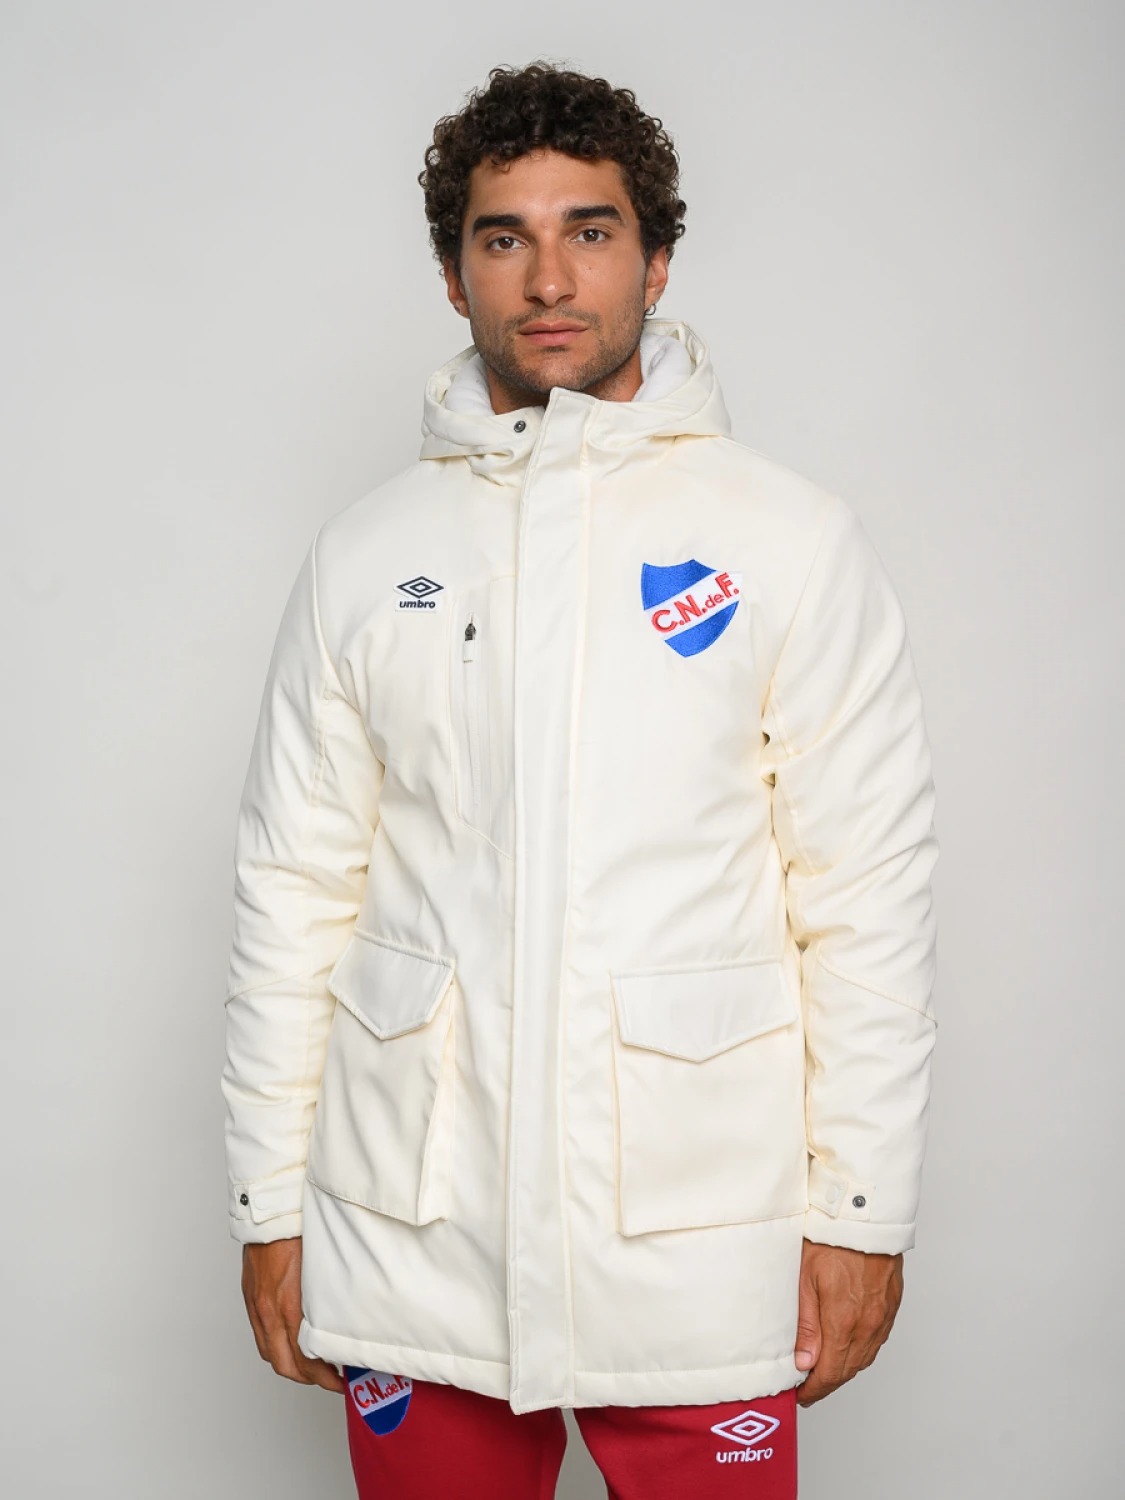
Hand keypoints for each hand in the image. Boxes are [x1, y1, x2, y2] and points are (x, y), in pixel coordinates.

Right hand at [241, 1236, 345, 1392]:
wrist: (271, 1210)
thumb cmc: (299, 1229)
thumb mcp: (323, 1265)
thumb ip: (329, 1296)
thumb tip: (346, 1319)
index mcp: (288, 1304)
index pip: (304, 1359)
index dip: (323, 1377)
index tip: (340, 1381)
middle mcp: (268, 1309)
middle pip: (284, 1364)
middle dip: (308, 1379)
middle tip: (331, 1380)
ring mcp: (256, 1304)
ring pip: (269, 1353)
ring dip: (290, 1366)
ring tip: (312, 1367)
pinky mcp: (250, 1297)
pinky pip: (260, 1335)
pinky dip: (275, 1347)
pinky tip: (290, 1344)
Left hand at [793, 1239, 903, 1406]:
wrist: (864, 1212)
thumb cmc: (830, 1237)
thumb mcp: (804, 1277)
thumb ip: (805, 1324)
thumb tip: (804, 1364)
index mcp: (845, 1320)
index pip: (830, 1372)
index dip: (814, 1389)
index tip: (801, 1395)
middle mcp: (869, 1323)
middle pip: (848, 1368)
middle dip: (828, 1381)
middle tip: (808, 1386)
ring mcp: (883, 1314)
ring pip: (864, 1356)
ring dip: (845, 1367)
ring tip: (825, 1368)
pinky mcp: (892, 1304)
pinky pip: (877, 1339)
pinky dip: (861, 1349)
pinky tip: (848, 1345)